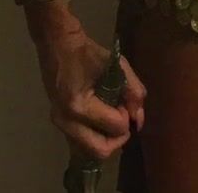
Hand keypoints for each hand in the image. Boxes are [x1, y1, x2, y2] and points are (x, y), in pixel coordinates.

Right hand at [29, 5, 146, 160]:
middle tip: (123, 119)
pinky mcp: (58, 123)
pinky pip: (81, 142)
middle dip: (118, 139)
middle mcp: (65, 120)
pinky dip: (96, 136)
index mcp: (78, 105)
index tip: (126, 103)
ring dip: (106, 139)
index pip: (114, 126)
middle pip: (98, 151)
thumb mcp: (119, 66)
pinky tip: (102, 119)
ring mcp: (59, 123)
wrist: (58, 45)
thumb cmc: (88, 53)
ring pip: (88, 151)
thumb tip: (139, 119)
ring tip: (112, 118)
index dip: (128, 118)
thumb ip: (134, 92)